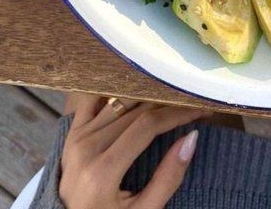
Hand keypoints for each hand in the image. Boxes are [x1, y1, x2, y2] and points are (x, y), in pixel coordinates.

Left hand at [59, 95, 208, 208]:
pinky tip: (136, 93)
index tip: (199, 110)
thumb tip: (192, 138)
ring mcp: (76, 138)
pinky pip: (94, 100)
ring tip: (171, 99)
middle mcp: (86, 148)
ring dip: (148, 96)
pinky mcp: (71, 134)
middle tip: (192, 104)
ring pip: (119, 100)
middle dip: (169, 104)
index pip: (148, 125)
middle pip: (136, 110)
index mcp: (102, 172)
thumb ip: (168, 178)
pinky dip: (116, 92)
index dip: (177, 113)